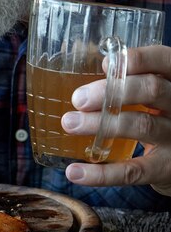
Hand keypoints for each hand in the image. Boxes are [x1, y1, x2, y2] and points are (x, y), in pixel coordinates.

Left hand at [61, 45, 170, 196]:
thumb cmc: (158, 115)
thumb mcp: (153, 94)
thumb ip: (130, 81)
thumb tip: (92, 73)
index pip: (162, 59)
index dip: (136, 59)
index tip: (104, 65)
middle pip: (151, 89)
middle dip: (111, 91)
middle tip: (78, 98)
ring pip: (141, 125)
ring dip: (101, 124)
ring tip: (70, 123)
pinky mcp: (167, 169)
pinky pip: (134, 170)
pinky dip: (102, 173)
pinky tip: (75, 172)